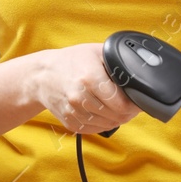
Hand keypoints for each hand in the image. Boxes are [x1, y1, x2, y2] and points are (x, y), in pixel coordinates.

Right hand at [30, 43, 144, 134]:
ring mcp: (74, 112)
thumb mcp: (97, 52)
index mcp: (90, 79)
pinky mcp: (70, 122)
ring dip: (118, 119)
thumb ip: (119, 62)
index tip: (139, 101)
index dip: (135, 105)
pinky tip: (105, 112)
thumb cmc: (71, 61)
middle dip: (129, 112)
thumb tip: (139, 75)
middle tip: (132, 105)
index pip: (122, 104)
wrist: (41, 76)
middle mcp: (80, 98)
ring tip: (119, 108)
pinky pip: (95, 129)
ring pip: (108, 125)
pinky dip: (104, 123)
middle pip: (117, 116)